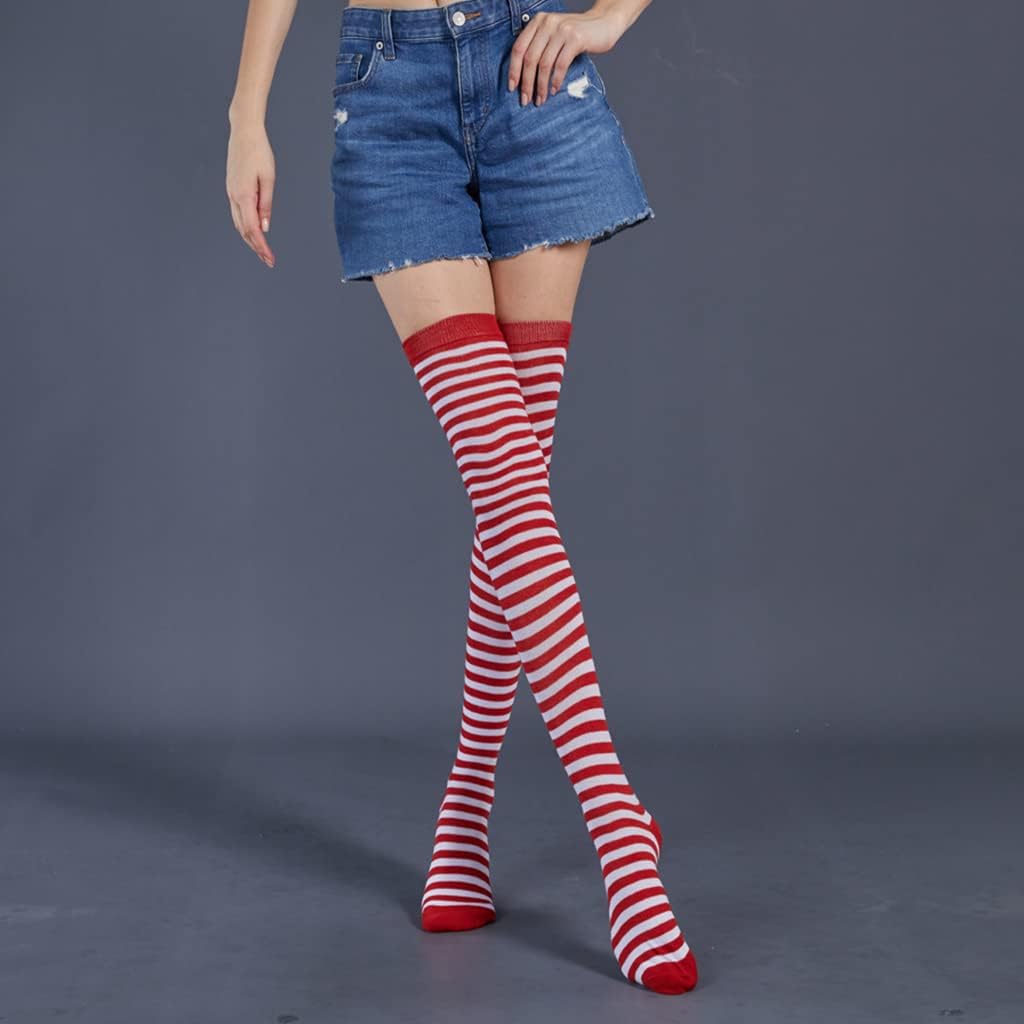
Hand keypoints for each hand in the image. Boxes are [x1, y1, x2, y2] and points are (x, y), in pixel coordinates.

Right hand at [226, 120, 275, 267]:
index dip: (261, 246)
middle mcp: (233, 196)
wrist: (244, 132)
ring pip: (239, 223)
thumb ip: (266, 204)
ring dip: (250, 239)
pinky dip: (245, 226)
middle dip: (256, 247)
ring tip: (263, 251)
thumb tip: (265, 227)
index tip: (270, 259)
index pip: (252, 229)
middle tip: (269, 261)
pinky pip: (238, 213)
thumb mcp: (268, 178)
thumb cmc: (259, 152)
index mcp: (243, 195)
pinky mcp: (232, 188)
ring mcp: (231, 192)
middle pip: (243, 230)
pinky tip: (254, 232)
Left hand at [508, 10, 623, 105]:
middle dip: (526, 83)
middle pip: (530, 58)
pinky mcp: (575, 39)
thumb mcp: (554, 35)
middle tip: (526, 100)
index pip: (519, 48)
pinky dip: (556, 80)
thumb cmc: (576, 35)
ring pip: (544, 64)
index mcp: (538, 22)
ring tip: (540, 100)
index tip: (512, 89)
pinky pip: (560, 65)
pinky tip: (554, 90)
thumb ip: (539, 46)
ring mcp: (562, 30)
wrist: (603, 23)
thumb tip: (522, 76)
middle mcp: (548, 23)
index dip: (513, 70)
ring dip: (541, 86)